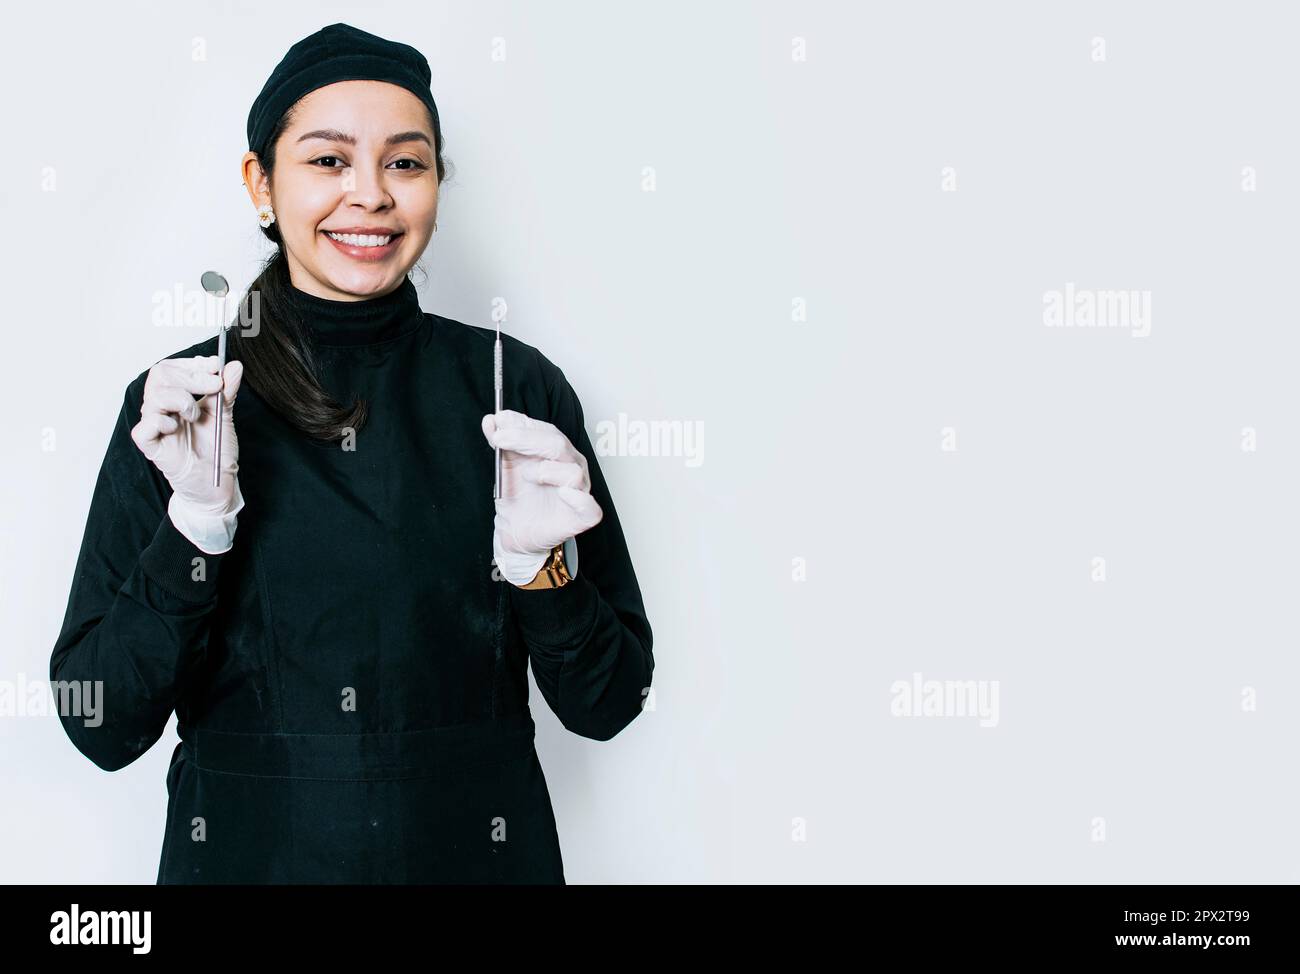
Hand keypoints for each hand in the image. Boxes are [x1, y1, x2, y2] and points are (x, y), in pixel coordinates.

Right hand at [131, 355, 243, 515]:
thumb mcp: (224, 413)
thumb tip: (233, 366)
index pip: (172, 367)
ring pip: (155, 395)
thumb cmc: (215, 448)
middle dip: (191, 376)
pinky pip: (147, 424)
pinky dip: (165, 421)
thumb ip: (226, 389)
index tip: (215, 365)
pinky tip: (179, 428)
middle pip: (160, 374)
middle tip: (214, 385)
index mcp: (176, 395)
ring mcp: (153, 423)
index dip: (192, 363)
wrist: (215, 481)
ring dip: (182, 399)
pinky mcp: (148, 443)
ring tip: (197, 415)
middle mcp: (162, 406)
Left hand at [480, 408, 601, 584]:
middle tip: (500, 439)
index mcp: (557, 453)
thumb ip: (500, 442)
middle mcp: (570, 467)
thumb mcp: (505, 467)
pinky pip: (589, 507)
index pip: (546, 431)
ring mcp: (579, 491)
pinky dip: (578, 499)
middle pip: (558, 445)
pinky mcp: (582, 517)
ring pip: (573, 472)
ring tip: (528, 476)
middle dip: (527, 439)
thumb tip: (491, 420)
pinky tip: (563, 494)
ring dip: (546, 470)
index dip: (522, 426)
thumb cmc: (518, 498)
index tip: (498, 424)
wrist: (516, 532)